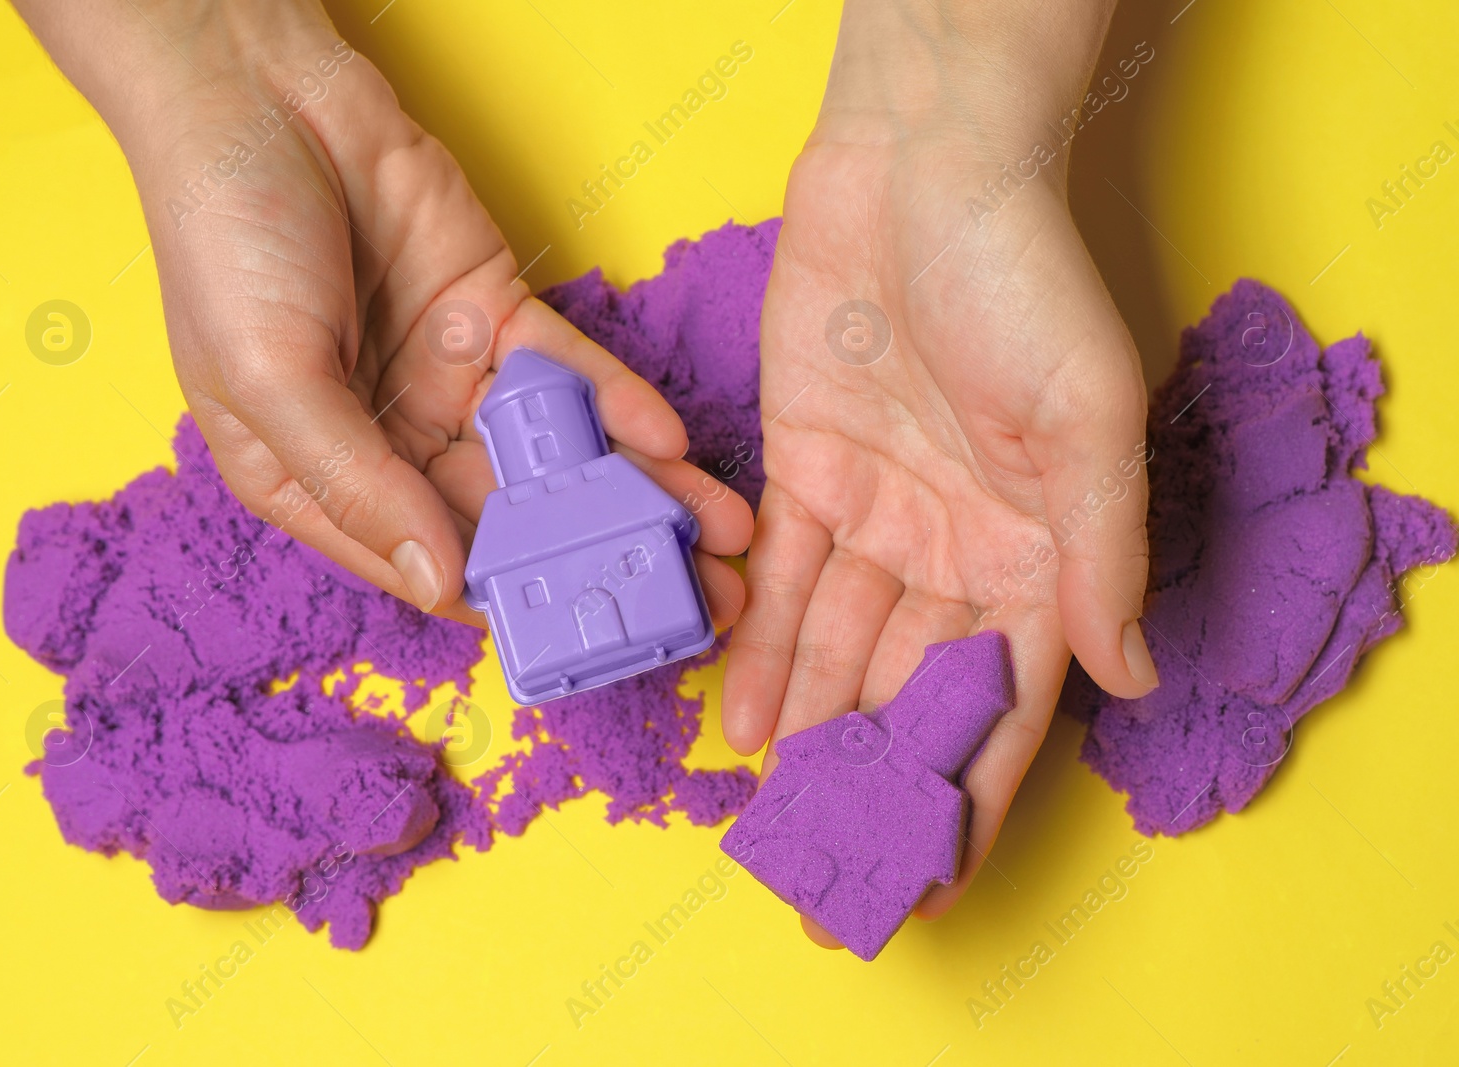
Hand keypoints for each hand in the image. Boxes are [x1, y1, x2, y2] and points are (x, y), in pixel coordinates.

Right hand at [14, 0, 751, 625]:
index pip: (419, 562)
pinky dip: (619, 406)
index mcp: (314, 479)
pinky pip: (567, 373)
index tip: (586, 634)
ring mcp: (447, 378)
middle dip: (594, 557)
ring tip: (716, 534)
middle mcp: (388, 440)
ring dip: (633, 493)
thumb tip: (439, 585)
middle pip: (504, 519)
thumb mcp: (270, 378)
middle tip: (691, 600)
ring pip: (551, 454)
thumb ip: (357, 483)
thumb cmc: (224, 241)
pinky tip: (673, 445)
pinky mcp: (496, 315)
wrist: (257, 93)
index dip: (503, 601)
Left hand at [722, 0, 1157, 942]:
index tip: (933, 871)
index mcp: (1041, 548)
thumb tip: (1127, 676)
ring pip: (839, 649)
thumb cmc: (1023, 281)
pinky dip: (761, 646)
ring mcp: (879, 514)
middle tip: (828, 866)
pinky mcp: (803, 475)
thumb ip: (1100, 553)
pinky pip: (779, 583)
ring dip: (810, 730)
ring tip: (773, 813)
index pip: (1006, 697)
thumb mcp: (1086, 418)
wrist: (920, 172)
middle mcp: (958, 545)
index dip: (972, 788)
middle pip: (912, 688)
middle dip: (873, 778)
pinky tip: (739, 715)